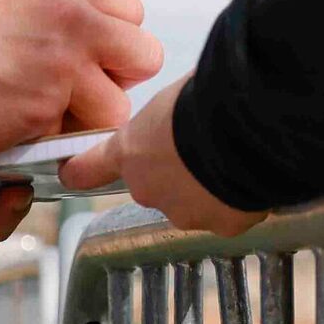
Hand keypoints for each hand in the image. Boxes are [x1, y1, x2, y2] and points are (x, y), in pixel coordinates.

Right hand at [0, 0, 163, 153]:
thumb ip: (70, 14)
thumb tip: (104, 49)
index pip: (133, 17)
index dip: (113, 45)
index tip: (88, 57)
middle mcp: (75, 21)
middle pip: (144, 58)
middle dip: (117, 80)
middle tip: (79, 90)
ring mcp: (62, 68)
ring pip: (115, 111)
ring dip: (85, 120)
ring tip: (42, 110)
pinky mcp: (43, 113)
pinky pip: (71, 140)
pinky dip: (48, 140)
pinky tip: (15, 121)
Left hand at [61, 76, 264, 235]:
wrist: (244, 128)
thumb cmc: (206, 98)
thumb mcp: (173, 97)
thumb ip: (165, 118)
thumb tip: (182, 115)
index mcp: (129, 151)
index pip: (90, 168)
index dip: (83, 170)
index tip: (71, 172)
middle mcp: (148, 189)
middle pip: (155, 184)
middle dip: (176, 170)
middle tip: (203, 145)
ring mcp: (184, 212)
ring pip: (193, 202)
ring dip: (207, 186)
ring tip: (234, 157)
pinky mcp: (221, 226)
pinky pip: (227, 212)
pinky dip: (237, 199)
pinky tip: (252, 175)